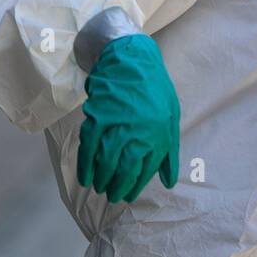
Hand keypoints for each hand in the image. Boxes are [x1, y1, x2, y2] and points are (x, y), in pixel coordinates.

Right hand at [77, 34, 180, 202]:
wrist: (131, 59)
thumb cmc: (154, 90)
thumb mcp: (171, 118)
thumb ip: (169, 152)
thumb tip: (169, 182)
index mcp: (160, 131)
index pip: (147, 168)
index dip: (136, 185)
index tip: (128, 196)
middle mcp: (140, 130)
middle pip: (127, 168)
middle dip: (118, 186)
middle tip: (112, 197)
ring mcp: (118, 123)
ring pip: (107, 160)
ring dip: (102, 179)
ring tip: (99, 188)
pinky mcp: (98, 116)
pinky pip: (89, 146)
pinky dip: (86, 164)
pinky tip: (85, 177)